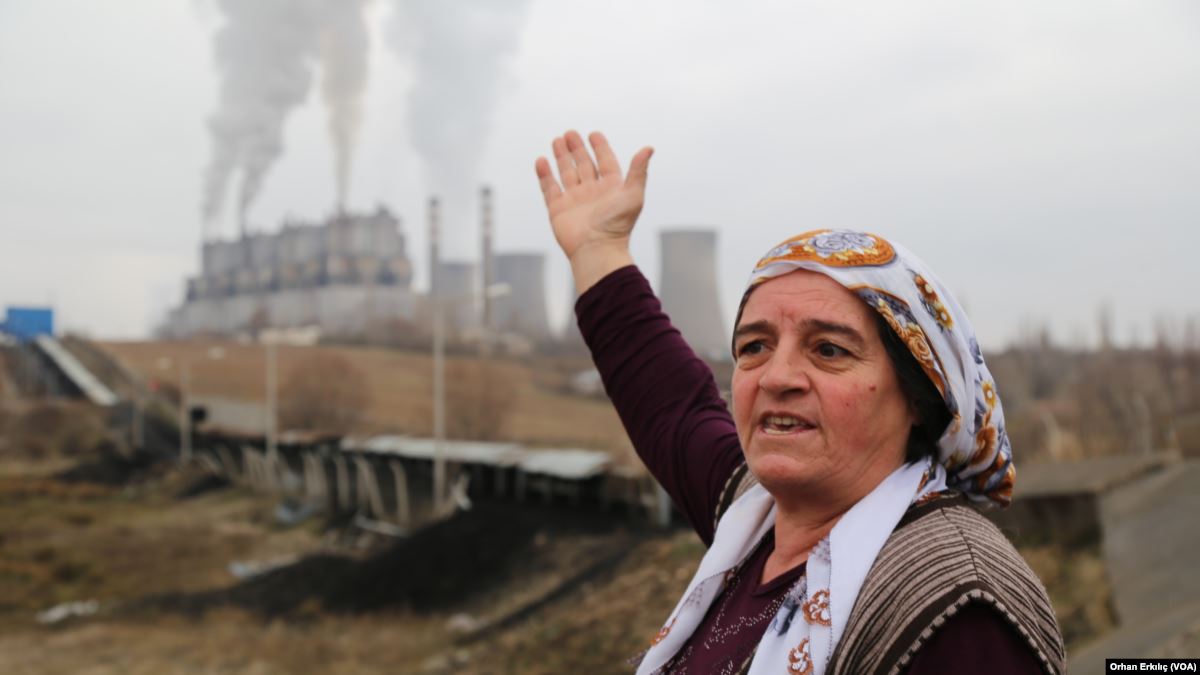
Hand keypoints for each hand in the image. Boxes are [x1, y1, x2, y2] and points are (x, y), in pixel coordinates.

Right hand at [535, 130, 652, 287]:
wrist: (596, 249)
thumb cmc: (618, 225)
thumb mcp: (633, 194)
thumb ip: (639, 170)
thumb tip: (649, 148)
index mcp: (611, 188)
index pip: (605, 162)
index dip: (600, 148)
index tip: (593, 134)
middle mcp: (593, 192)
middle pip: (584, 164)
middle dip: (577, 149)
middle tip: (570, 133)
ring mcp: (574, 200)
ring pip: (566, 173)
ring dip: (561, 157)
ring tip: (557, 140)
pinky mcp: (558, 209)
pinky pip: (549, 188)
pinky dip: (545, 175)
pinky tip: (541, 160)